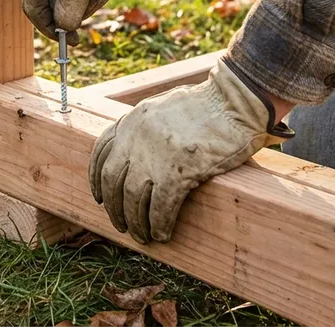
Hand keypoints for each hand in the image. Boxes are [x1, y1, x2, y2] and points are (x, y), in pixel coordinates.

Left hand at [89, 60, 293, 243]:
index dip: (97, 179)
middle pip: (113, 180)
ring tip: (142, 235)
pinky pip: (160, 206)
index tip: (100, 196)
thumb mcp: (165, 107)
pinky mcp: (179, 171)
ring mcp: (156, 154)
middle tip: (121, 224)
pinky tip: (163, 234)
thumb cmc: (209, 104)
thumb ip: (147, 127)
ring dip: (135, 222)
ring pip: (133, 198)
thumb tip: (139, 153)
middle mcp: (136, 136)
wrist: (236, 100)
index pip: (101, 153)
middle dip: (115, 207)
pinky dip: (159, 223)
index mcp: (132, 119)